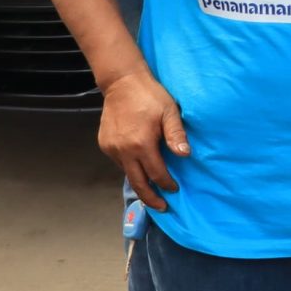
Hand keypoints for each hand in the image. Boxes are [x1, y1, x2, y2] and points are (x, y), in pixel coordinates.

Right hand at [98, 69, 188, 209]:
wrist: (122, 82)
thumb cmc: (150, 95)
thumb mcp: (169, 112)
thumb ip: (176, 135)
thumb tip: (185, 156)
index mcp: (141, 144)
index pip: (156, 174)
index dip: (166, 184)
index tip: (174, 190)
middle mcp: (123, 150)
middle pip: (138, 183)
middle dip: (150, 198)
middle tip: (162, 207)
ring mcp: (111, 148)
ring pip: (127, 173)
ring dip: (140, 182)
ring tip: (151, 190)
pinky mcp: (104, 144)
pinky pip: (119, 163)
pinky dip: (130, 168)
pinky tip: (139, 168)